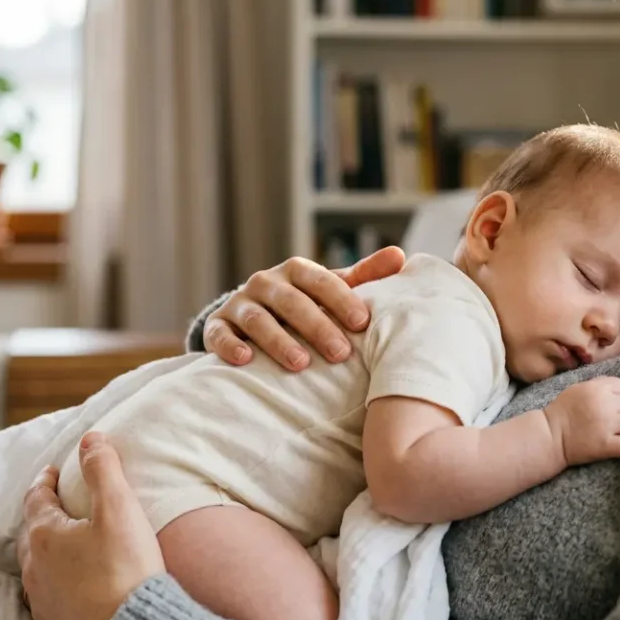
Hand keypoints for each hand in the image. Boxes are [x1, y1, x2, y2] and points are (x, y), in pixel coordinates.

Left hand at [17, 432, 164, 619]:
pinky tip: (75, 583)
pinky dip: (59, 581)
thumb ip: (103, 469)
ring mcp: (42, 599)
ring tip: (69, 543)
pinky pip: (50, 594)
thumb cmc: (125, 571)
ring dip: (50, 550)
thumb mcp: (119, 509)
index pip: (37, 497)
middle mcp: (35, 568)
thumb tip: (90, 438)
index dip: (46, 480)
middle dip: (45, 514)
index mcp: (45, 534)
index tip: (55, 472)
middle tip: (61, 503)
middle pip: (33, 532)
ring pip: (38, 566)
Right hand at [204, 247, 405, 370]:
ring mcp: (240, 305)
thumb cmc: (304, 304)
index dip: (341, 300)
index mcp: (296, 271)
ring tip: (300, 364)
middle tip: (341, 353)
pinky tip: (246, 360)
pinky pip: (220, 335)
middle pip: (291, 302)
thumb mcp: (332, 288)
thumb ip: (364, 275)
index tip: (362, 323)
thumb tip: (401, 256)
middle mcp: (266, 283)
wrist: (250, 318)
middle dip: (317, 326)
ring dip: (278, 340)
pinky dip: (231, 346)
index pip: (320, 280)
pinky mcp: (218, 327)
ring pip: (258, 319)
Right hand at [544, 377, 619, 464]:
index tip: (616, 407)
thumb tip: (619, 387)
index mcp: (597, 388)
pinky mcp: (606, 445)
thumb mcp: (578, 389)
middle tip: (616, 423)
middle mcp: (605, 404)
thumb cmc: (562, 413)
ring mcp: (606, 425)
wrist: (548, 436)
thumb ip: (599, 385)